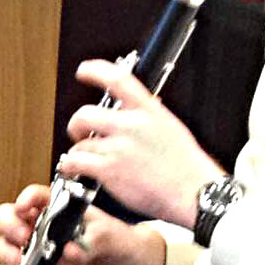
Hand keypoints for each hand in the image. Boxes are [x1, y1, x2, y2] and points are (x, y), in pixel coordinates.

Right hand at [0, 183, 166, 264]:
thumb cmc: (118, 242)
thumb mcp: (111, 237)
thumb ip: (93, 242)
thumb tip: (71, 251)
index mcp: (59, 208)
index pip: (35, 196)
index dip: (25, 199)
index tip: (25, 208)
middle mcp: (42, 225)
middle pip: (9, 218)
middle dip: (10, 226)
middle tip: (24, 238)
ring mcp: (37, 248)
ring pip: (7, 244)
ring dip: (8, 252)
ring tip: (21, 262)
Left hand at [53, 59, 221, 227]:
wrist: (194, 193)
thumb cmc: (186, 167)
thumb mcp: (171, 128)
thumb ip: (147, 118)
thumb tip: (130, 113)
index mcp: (149, 111)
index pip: (118, 79)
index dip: (96, 71)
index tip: (84, 71)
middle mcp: (132, 125)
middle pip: (85, 114)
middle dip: (76, 125)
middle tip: (80, 134)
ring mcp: (119, 147)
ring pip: (80, 144)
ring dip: (78, 153)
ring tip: (85, 161)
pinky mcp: (109, 170)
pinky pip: (75, 162)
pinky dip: (70, 166)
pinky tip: (73, 170)